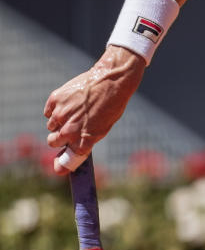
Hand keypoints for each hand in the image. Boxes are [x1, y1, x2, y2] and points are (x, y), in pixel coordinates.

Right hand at [44, 46, 144, 173]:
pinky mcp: (55, 100)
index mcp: (84, 140)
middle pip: (53, 142)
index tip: (58, 168)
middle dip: (58, 139)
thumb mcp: (102, 128)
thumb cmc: (111, 107)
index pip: (67, 160)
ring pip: (50, 126)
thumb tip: (70, 150)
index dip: (62, 165)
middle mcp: (70, 130)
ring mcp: (60, 114)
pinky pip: (48, 112)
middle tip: (67, 131)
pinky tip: (69, 103)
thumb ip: (85, 140)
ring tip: (73, 112)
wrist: (111, 81)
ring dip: (58, 122)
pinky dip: (55, 110)